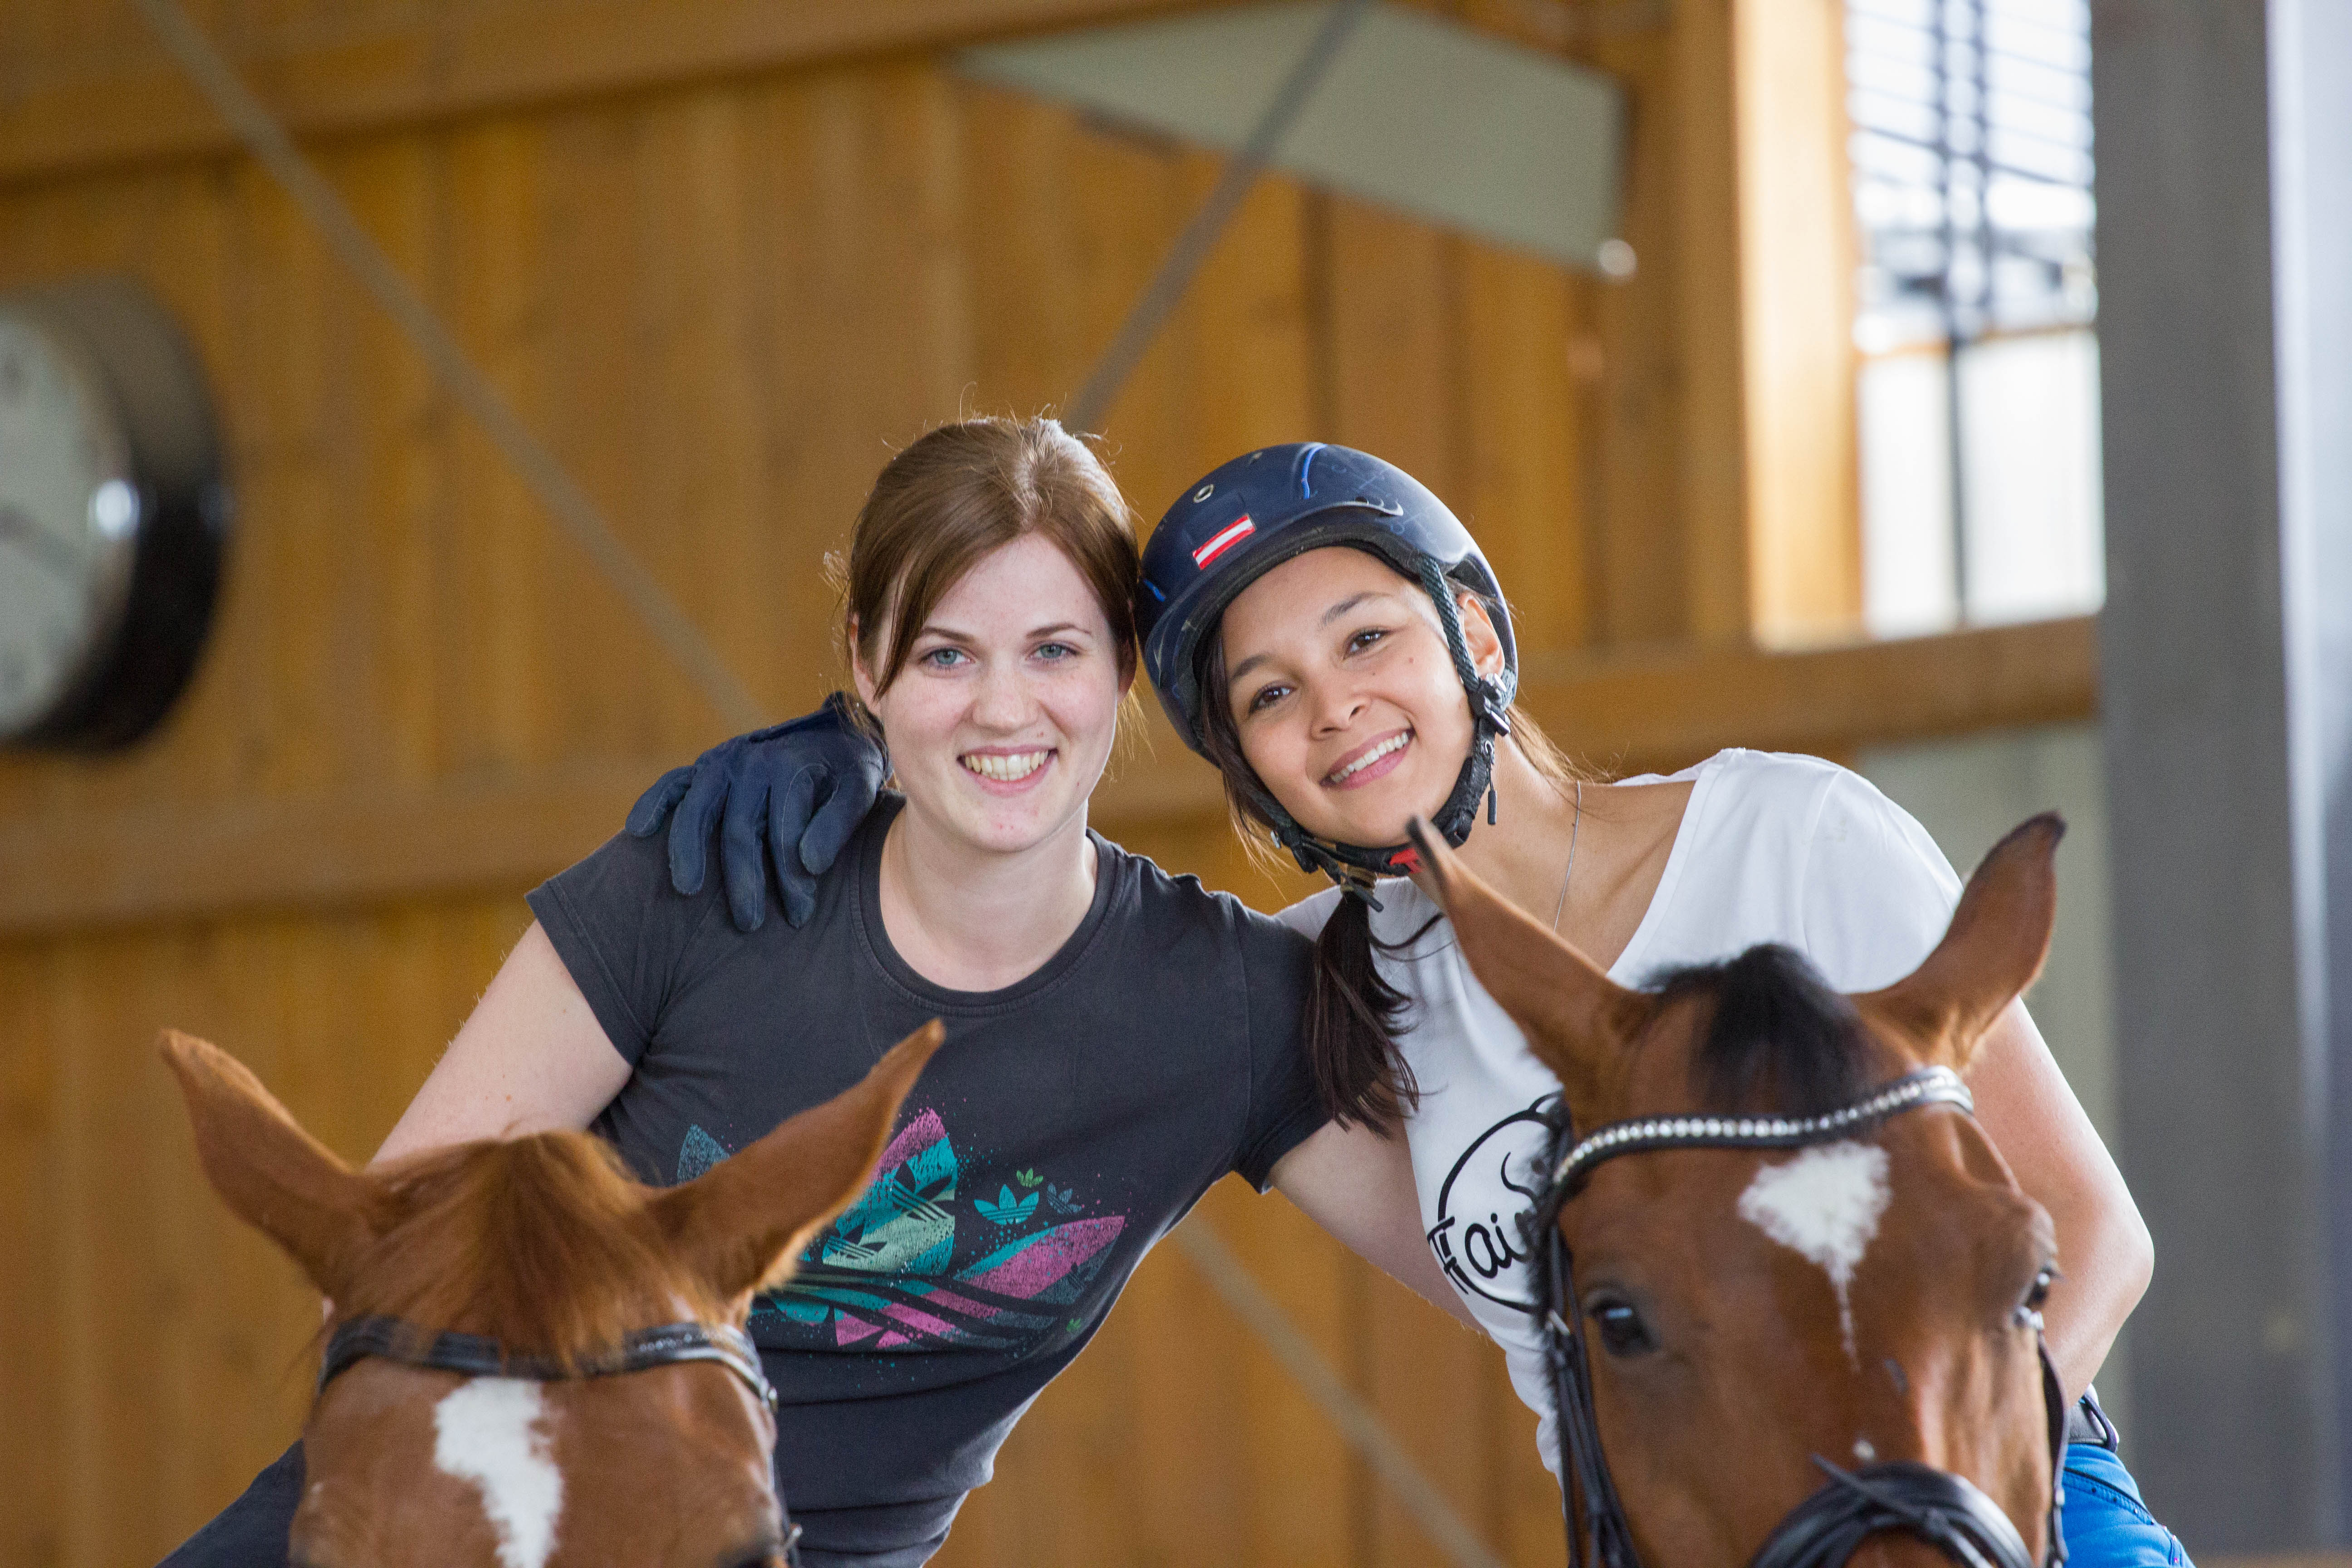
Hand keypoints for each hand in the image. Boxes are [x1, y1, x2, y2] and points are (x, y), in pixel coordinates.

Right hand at [626, 694, 888, 930]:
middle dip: (744, 878)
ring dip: (689, 849)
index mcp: (790, 767)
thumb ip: (837, 825)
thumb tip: (809, 864)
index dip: (792, 877)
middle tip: (750, 924)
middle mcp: (750, 761)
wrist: (834, 734)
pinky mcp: (702, 768)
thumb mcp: (860, 790)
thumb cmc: (848, 772)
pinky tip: (637, 830)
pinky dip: (653, 804)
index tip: (801, 916)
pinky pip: (671, 784)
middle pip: (740, 826)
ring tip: (688, 889)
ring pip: (698, 807)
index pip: (784, 831)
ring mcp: (721, 762)